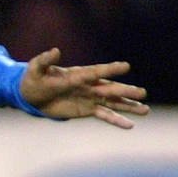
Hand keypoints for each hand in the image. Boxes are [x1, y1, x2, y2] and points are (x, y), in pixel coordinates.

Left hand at [19, 48, 149, 127]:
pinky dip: (117, 120)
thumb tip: (55, 51)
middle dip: (125, 91)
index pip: (96, 72)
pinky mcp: (87, 110)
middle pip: (110, 89)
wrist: (31, 95)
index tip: (125, 66)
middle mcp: (88, 85)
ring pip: (113, 102)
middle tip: (142, 93)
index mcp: (77, 74)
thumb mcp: (35, 69)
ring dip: (128, 106)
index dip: (109, 69)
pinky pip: (105, 115)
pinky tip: (130, 125)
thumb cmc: (33, 79)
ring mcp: (90, 98)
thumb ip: (45, 60)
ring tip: (146, 110)